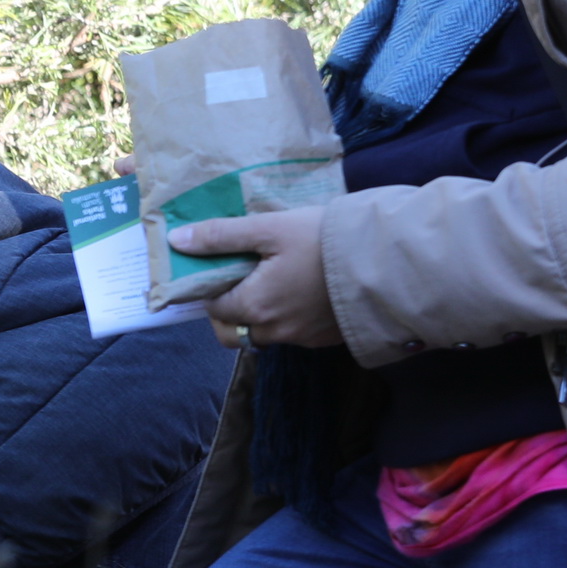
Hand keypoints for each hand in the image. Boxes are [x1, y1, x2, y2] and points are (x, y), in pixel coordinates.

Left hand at [172, 208, 342, 350]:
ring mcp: (303, 339)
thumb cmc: (325, 240)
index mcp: (254, 306)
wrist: (389, 259)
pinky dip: (289, 318)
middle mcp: (274, 331)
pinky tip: (303, 291)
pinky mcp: (327, 339)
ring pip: (265, 335)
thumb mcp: (270, 228)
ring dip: (261, 315)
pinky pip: (295, 335)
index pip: (213, 310)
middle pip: (234, 333)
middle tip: (242, 282)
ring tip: (275, 281)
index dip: (212, 290)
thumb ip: (223, 236)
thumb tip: (177, 241)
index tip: (223, 270)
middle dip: (229, 314)